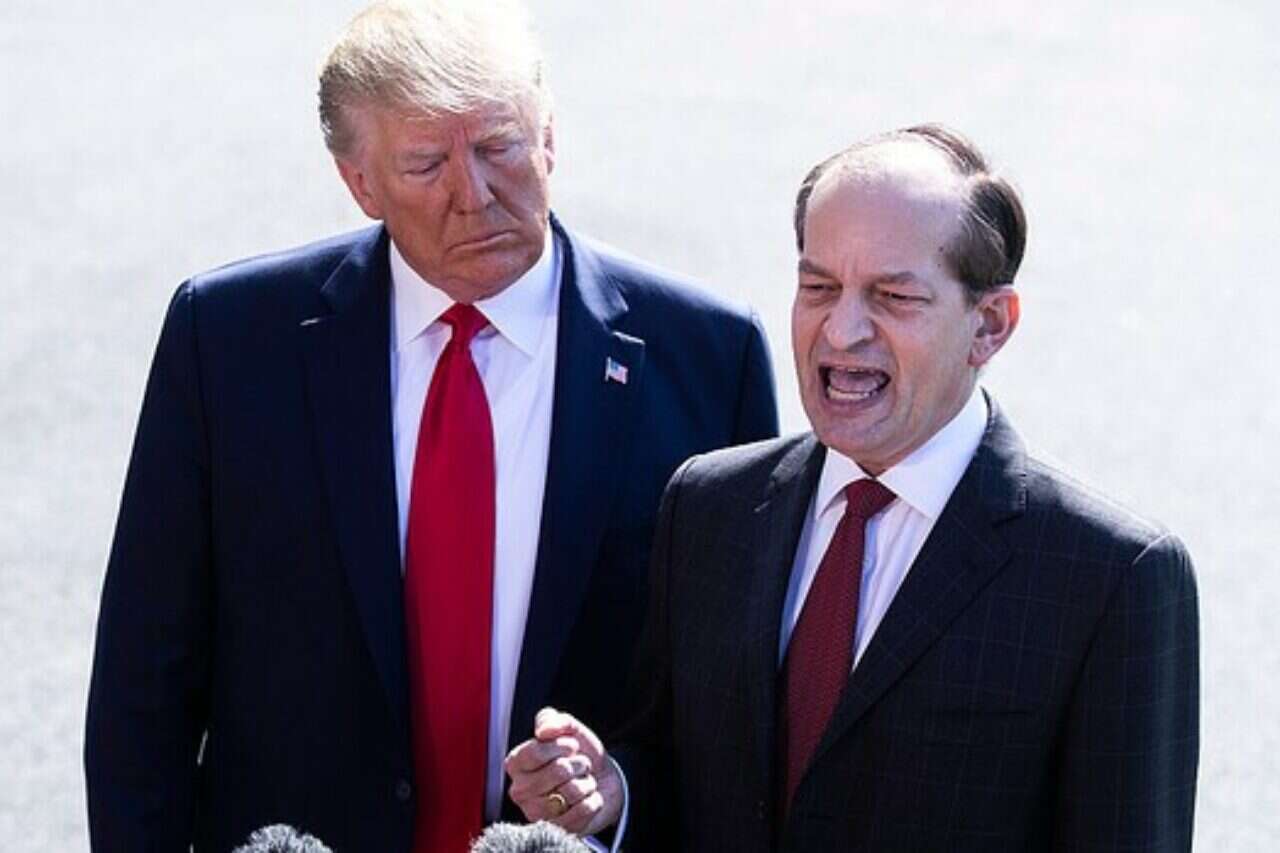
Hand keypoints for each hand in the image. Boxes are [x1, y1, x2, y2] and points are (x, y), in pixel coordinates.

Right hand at [504, 707, 622, 836]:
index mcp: (516, 764)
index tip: (572, 745)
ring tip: (583, 781)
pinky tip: (587, 797)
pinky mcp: (558, 828)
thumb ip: (553, 719)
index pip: (534, 753)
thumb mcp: (568, 728)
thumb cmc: (578, 752)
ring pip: (571, 792)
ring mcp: (537, 813)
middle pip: (557, 771)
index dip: (559, 746)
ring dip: (586, 781)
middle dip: (578, 763)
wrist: (602, 777)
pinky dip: (593, 799)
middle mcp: (520, 791)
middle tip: (580, 764)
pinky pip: (583, 810)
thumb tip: (543, 730)